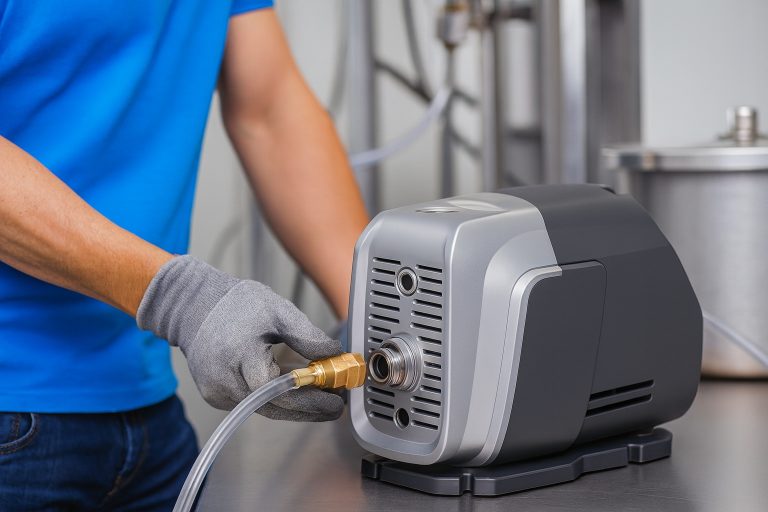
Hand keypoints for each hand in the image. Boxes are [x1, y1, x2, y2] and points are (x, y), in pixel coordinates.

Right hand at [136, 255, 343, 420]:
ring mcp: (216, 391)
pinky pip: (253, 403)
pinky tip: (295, 392)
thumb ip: (306, 335)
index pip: (277, 390)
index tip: (335, 400)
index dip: (309, 400)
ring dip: (295, 406)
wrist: (194, 305)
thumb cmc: (237, 304)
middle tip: (336, 405)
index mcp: (239, 355)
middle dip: (309, 409)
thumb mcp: (277, 310)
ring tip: (323, 397)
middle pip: (273, 407)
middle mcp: (223, 379)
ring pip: (265, 409)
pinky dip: (276, 400)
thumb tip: (334, 355)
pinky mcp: (216, 396)